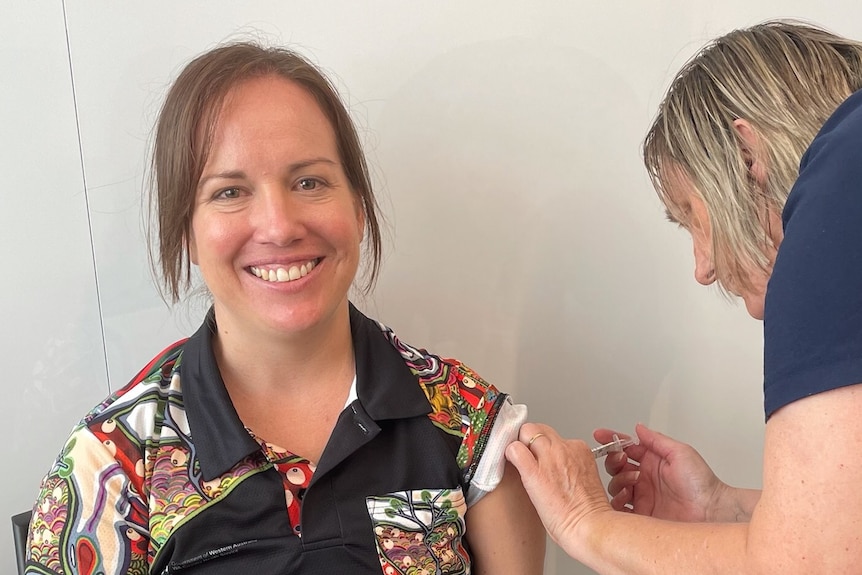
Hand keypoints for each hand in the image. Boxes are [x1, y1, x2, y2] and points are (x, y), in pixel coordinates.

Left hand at [505, 423, 611, 553]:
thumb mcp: (583, 479)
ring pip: (526, 431)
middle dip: (530, 440)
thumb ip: (568, 466)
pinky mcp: (533, 472)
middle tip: (527, 458)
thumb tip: (551, 465)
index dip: (543, 447)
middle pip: (539, 429)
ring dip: (519, 444)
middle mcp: (565, 449)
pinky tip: (510, 464)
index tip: (541, 459)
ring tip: (519, 462)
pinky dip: (510, 454)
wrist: (591, 529)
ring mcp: (549, 458)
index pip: (553, 436)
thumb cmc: (589, 514)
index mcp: (579, 450)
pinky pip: (515, 450)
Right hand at [596, 423, 727, 521]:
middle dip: (614, 461)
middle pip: (616, 466)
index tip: (600, 435)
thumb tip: (639, 428)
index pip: (626, 448)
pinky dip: (616, 502)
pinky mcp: (640, 516)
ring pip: (615, 485)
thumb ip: (656, 440)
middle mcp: (645, 479)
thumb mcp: (680, 453)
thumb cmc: (702, 484)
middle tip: (621, 461)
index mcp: (652, 462)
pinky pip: (618, 509)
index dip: (611, 440)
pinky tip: (624, 497)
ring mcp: (642, 497)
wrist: (711, 512)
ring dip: (618, 480)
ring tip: (633, 482)